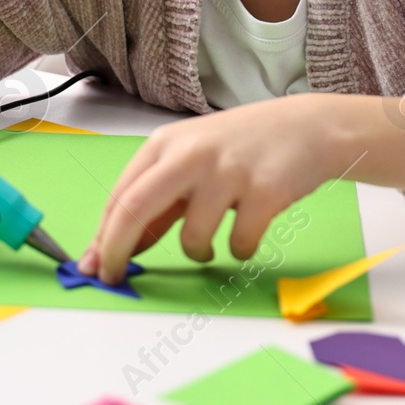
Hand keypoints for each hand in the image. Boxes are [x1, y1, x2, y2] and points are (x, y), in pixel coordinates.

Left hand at [75, 93, 345, 284]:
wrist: (308, 127)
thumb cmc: (243, 146)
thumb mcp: (192, 158)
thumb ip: (160, 198)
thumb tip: (122, 247)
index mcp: (166, 143)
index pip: (121, 197)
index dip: (102, 239)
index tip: (96, 267)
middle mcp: (192, 154)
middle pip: (135, 210)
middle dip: (117, 252)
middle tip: (115, 278)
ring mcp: (228, 173)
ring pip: (192, 240)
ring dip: (198, 253)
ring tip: (211, 243)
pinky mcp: (265, 193)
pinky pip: (238, 246)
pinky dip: (238, 250)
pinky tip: (247, 232)